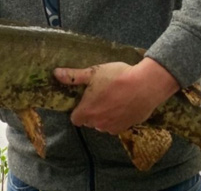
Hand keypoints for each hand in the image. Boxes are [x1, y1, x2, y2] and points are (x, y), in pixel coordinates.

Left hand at [53, 58, 178, 134]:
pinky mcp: (126, 128)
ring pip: (103, 124)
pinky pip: (116, 126)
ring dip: (105, 116)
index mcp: (87, 111)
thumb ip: (73, 76)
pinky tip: (124, 105)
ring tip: (113, 99)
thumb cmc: (117, 77)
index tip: (85, 100)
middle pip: (89, 121)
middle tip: (100, 96)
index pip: (75, 119)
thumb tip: (55, 73)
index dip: (79, 110)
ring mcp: (112, 127)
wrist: (145, 85)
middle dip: (92, 112)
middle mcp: (97, 123)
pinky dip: (118, 118)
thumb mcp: (93, 72)